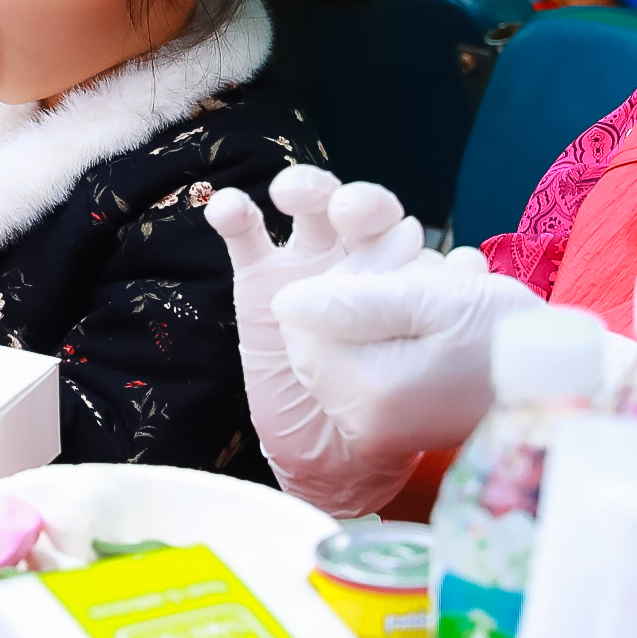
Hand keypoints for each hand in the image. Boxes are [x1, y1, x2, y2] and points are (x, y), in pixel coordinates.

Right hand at [208, 168, 431, 513]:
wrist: (340, 449)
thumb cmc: (390, 395)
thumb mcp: (408, 348)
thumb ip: (399, 296)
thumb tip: (402, 232)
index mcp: (397, 268)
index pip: (396, 231)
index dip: (394, 230)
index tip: (405, 241)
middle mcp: (352, 256)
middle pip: (352, 206)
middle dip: (354, 199)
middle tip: (353, 212)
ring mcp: (302, 267)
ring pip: (304, 209)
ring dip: (302, 188)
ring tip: (292, 193)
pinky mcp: (257, 282)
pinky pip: (244, 238)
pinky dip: (234, 213)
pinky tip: (228, 208)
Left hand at [274, 246, 548, 460]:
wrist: (561, 382)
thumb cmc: (506, 333)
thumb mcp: (435, 299)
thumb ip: (357, 301)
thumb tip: (282, 302)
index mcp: (370, 391)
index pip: (303, 320)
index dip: (340, 278)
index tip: (396, 262)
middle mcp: (364, 420)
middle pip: (318, 334)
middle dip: (358, 290)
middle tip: (418, 267)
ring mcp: (377, 425)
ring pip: (341, 343)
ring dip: (377, 306)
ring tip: (436, 290)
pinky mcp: (392, 421)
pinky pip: (365, 361)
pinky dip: (390, 331)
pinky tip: (432, 317)